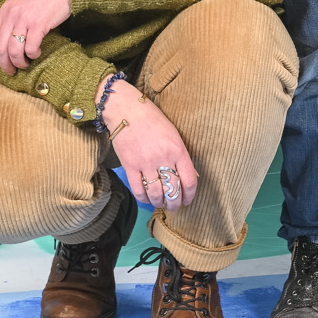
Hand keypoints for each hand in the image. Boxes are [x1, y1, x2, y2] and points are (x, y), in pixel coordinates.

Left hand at [0, 0, 70, 74]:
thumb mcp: (21, 1)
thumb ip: (12, 16)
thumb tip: (8, 39)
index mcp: (4, 10)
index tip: (0, 61)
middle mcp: (11, 15)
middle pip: (0, 48)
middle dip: (5, 64)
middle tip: (12, 71)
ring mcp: (25, 19)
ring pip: (13, 51)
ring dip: (19, 62)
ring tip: (26, 64)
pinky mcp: (39, 24)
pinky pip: (31, 48)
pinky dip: (33, 55)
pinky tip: (37, 53)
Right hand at [101, 77, 196, 213]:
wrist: (127, 110)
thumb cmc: (153, 120)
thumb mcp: (174, 134)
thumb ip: (180, 155)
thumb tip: (187, 176)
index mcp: (178, 149)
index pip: (190, 180)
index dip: (190, 195)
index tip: (188, 200)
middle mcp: (163, 158)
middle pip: (173, 190)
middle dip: (175, 203)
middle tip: (174, 207)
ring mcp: (146, 163)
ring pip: (156, 194)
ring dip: (159, 203)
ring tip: (161, 204)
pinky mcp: (130, 166)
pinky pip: (138, 190)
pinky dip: (143, 199)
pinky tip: (146, 199)